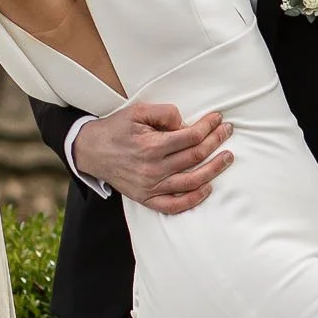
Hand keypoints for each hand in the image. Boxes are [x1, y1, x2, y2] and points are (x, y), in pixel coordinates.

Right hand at [74, 102, 231, 213]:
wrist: (90, 151)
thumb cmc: (115, 129)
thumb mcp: (137, 112)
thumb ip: (164, 113)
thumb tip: (186, 123)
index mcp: (151, 145)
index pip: (191, 137)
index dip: (208, 127)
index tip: (218, 119)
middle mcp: (153, 168)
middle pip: (195, 157)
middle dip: (216, 142)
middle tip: (227, 132)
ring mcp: (150, 186)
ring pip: (191, 181)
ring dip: (214, 169)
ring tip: (227, 158)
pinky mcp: (146, 198)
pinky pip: (174, 205)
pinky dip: (193, 199)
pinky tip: (207, 188)